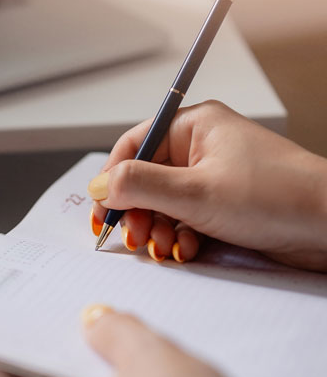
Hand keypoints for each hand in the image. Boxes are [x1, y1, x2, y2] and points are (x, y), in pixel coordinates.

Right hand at [87, 100, 326, 270]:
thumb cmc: (278, 197)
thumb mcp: (195, 192)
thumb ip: (139, 186)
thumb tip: (98, 186)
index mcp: (193, 127)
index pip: (133, 146)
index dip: (111, 179)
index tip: (102, 210)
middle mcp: (200, 148)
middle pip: (144, 178)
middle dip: (136, 211)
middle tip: (135, 236)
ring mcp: (212, 176)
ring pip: (162, 202)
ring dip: (156, 227)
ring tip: (163, 246)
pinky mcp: (223, 204)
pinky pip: (183, 217)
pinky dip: (178, 235)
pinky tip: (185, 249)